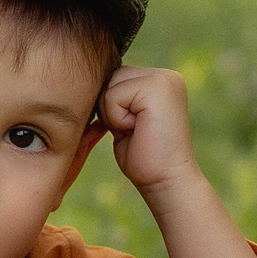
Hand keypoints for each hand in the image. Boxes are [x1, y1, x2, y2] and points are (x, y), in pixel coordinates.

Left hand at [100, 66, 202, 197]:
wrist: (165, 182)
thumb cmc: (144, 158)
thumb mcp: (126, 118)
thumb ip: (118, 96)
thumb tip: (90, 81)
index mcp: (162, 80)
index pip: (116, 77)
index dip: (113, 107)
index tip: (136, 129)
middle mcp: (166, 75)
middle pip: (111, 77)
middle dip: (112, 108)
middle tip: (136, 130)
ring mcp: (164, 79)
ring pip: (110, 85)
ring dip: (113, 113)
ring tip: (137, 130)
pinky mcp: (156, 88)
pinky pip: (112, 96)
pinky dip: (116, 119)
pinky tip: (138, 130)